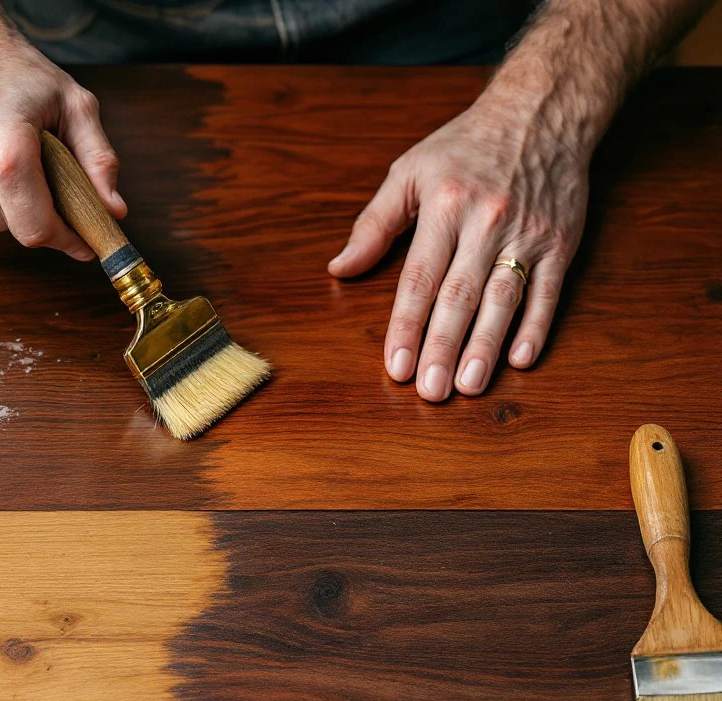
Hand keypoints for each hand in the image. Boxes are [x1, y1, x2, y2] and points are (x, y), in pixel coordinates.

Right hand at [0, 26, 124, 258]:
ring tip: (11, 162)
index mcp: (7, 155)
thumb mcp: (73, 103)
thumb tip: (114, 211)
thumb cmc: (13, 69)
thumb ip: (99, 160)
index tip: (85, 243)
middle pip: (19, 230)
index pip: (39, 230)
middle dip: (42, 217)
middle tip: (50, 184)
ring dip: (11, 206)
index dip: (67, 242)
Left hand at [329, 97, 588, 399]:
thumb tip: (340, 268)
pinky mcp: (560, 241)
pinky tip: (521, 359)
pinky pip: (548, 291)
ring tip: (469, 386)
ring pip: (503, 299)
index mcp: (443, 206)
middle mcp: (485, 222)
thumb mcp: (409, 171)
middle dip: (442, 347)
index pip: (419, 278)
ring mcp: (526, 233)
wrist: (543, 110)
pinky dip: (536, 326)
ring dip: (486, 347)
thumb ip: (373, 224)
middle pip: (459, 296)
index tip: (395, 366)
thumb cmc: (466, 146)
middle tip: (430, 392)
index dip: (406, 325)